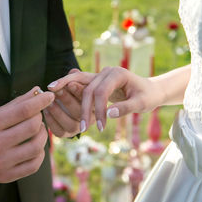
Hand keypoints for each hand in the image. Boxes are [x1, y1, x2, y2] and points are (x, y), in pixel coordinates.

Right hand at [0, 87, 54, 182]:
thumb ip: (15, 104)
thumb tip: (37, 91)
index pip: (23, 110)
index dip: (40, 101)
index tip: (49, 96)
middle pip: (32, 127)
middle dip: (39, 118)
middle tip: (36, 116)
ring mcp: (1, 162)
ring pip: (36, 147)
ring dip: (42, 135)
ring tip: (36, 131)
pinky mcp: (6, 176)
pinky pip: (34, 165)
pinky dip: (39, 153)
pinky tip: (35, 147)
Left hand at [45, 69, 93, 136]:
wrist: (65, 104)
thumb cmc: (75, 88)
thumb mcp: (79, 80)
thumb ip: (76, 77)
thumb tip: (73, 71)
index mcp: (95, 105)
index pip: (89, 99)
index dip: (79, 92)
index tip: (70, 83)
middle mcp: (90, 119)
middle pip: (79, 113)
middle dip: (67, 100)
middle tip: (57, 91)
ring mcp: (78, 128)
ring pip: (71, 125)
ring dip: (58, 112)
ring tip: (49, 101)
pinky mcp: (67, 134)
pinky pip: (60, 132)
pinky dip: (51, 121)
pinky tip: (45, 110)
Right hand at [48, 67, 164, 131]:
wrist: (149, 90)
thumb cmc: (147, 96)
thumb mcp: (142, 104)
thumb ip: (126, 108)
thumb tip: (109, 115)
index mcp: (117, 74)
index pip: (101, 92)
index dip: (98, 110)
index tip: (100, 127)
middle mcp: (105, 72)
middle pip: (88, 89)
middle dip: (83, 109)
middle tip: (83, 129)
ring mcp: (99, 75)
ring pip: (78, 83)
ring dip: (67, 94)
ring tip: (53, 105)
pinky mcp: (95, 81)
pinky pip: (79, 85)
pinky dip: (66, 88)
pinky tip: (54, 91)